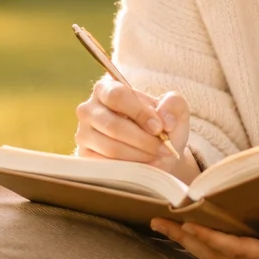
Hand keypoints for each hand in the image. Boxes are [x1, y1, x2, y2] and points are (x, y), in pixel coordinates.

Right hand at [75, 76, 195, 181]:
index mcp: (106, 89)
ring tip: (158, 157)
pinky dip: (130, 168)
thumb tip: (166, 119)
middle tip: (165, 148)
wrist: (153, 152)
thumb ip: (174, 105)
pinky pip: (106, 166)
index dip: (140, 112)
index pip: (117, 96)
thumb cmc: (159, 127)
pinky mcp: (85, 157)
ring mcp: (83, 134)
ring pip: (111, 148)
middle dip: (143, 140)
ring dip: (140, 155)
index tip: (159, 128)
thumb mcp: (173, 110)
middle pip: (113, 125)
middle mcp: (88, 110)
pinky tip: (145, 167)